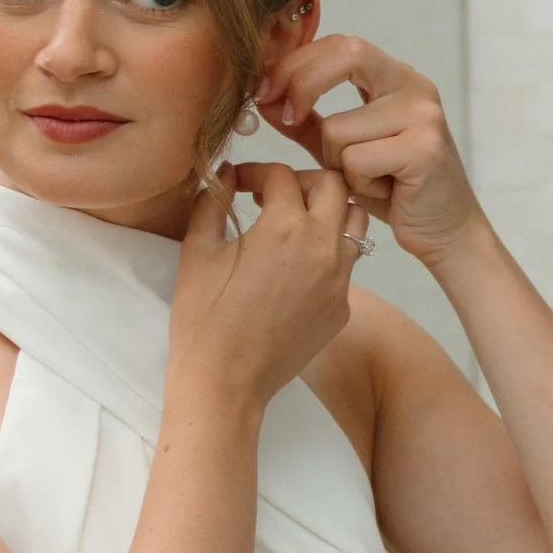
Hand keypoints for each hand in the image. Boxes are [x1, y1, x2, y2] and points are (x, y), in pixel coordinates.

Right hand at [166, 160, 366, 415]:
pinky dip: (327, 253)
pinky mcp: (342, 308)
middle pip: (334, 185)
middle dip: (303, 181)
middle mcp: (323, 247)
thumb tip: (227, 174)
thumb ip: (213, 201)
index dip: (257, 171)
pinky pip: (347, 264)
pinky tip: (296, 268)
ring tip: (296, 224)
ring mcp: (340, 280)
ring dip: (328, 212)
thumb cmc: (203, 317)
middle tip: (274, 196)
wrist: (225, 381)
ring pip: (354, 223)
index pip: (283, 174)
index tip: (241, 184)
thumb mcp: (198, 250)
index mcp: (286, 227)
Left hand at [255, 35, 485, 271]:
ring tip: (365, 178)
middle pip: (345, 55)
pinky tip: (383, 192)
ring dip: (336, 162)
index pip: (339, 44)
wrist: (445, 230)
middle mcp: (414, 86)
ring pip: (337, 128)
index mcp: (395, 76)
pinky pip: (356, 160)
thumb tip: (264, 99)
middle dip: (301, 85)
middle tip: (284, 116)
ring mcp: (423, 115)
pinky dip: (357, 183)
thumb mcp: (342, 148)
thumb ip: (307, 120)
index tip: (265, 90)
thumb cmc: (394, 188)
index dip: (296, 62)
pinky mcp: (424, 149)